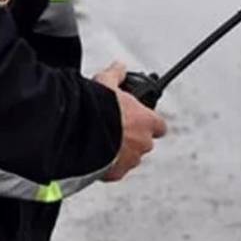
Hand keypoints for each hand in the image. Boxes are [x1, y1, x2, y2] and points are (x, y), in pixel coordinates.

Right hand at [93, 61, 166, 180]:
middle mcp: (143, 143)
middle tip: (117, 129)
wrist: (80, 132)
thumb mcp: (106, 83)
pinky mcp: (116, 173)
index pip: (160, 126)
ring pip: (131, 158)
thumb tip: (119, 66)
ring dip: (122, 152)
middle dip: (134, 138)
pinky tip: (96, 156)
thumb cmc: (98, 108)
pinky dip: (108, 166)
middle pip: (145, 143)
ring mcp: (131, 160)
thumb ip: (116, 74)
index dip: (151, 123)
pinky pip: (115, 171)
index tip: (141, 119)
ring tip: (103, 142)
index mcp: (146, 121)